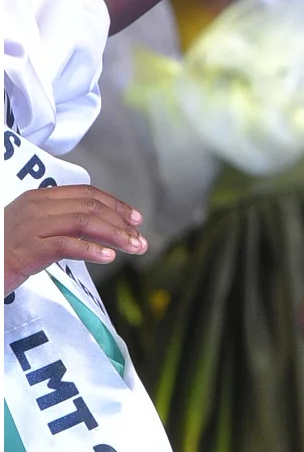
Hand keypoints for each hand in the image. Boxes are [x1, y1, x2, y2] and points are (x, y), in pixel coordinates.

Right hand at [4, 186, 145, 291]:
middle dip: (120, 222)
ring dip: (115, 236)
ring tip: (133, 248)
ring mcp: (30, 227)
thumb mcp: (29, 231)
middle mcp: (35, 207)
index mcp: (37, 198)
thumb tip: (96, 228)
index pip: (86, 194)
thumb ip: (56, 223)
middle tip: (141, 239)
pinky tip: (108, 257)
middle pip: (90, 207)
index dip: (115, 205)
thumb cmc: (0, 253)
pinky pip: (67, 245)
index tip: (134, 219)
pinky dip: (92, 250)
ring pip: (84, 223)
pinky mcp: (26, 249)